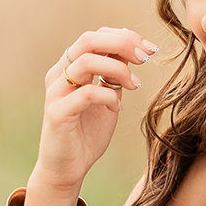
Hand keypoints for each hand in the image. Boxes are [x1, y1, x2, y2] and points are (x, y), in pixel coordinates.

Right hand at [31, 28, 159, 205]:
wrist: (68, 169)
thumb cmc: (87, 134)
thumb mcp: (107, 98)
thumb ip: (114, 76)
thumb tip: (131, 51)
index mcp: (70, 67)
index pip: (95, 37)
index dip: (123, 37)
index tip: (149, 49)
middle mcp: (59, 74)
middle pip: (88, 40)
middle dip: (122, 44)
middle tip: (146, 58)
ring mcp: (56, 93)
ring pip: (85, 61)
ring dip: (118, 69)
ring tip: (135, 85)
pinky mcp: (57, 113)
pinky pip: (86, 94)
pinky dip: (108, 96)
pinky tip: (117, 107)